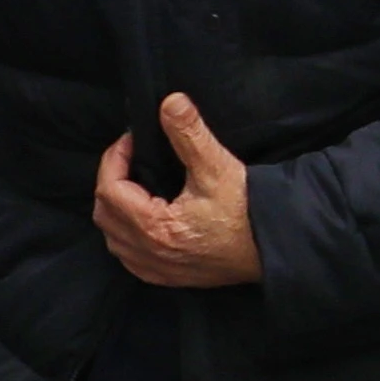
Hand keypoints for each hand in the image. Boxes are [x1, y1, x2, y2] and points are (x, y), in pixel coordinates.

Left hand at [92, 95, 261, 286]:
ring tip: (135, 186)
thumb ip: (189, 133)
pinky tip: (141, 222)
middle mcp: (149, 253)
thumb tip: (170, 102)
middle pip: (105, 213)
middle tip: (131, 158)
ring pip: (114, 239)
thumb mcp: (217, 167)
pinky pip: (130, 259)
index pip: (109, 188)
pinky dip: (126, 237)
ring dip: (115, 210)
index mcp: (154, 227)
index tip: (132, 140)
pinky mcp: (170, 277)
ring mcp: (158, 269)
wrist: (275, 247)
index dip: (115, 158)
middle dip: (111, 180)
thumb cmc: (246, 211)